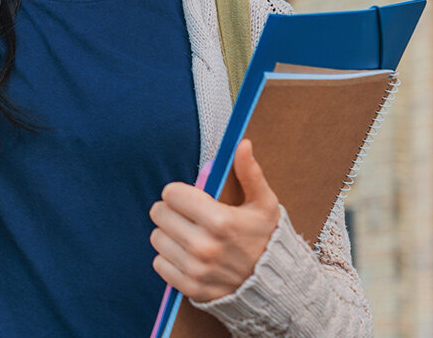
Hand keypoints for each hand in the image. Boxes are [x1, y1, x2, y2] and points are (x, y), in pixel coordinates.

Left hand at [148, 139, 280, 302]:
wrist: (276, 285)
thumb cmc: (267, 238)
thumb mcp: (264, 204)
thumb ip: (250, 173)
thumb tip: (242, 144)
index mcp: (220, 221)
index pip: (172, 194)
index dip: (179, 192)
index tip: (189, 197)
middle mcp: (204, 246)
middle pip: (159, 214)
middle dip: (170, 210)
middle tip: (186, 215)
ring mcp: (196, 269)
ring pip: (157, 238)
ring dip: (168, 234)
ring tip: (188, 234)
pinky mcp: (190, 288)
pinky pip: (159, 264)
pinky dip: (169, 258)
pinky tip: (187, 255)